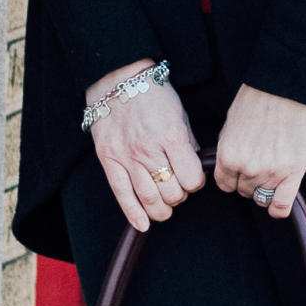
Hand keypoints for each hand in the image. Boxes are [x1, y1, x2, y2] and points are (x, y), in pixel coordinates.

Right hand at [87, 61, 205, 233]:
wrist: (118, 80)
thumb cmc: (153, 95)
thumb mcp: (179, 115)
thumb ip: (186, 145)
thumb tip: (193, 170)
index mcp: (171, 137)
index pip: (192, 179)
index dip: (195, 183)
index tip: (192, 178)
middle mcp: (149, 150)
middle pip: (172, 193)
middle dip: (179, 195)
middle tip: (177, 187)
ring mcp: (127, 157)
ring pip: (150, 199)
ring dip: (162, 209)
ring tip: (165, 208)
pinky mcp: (109, 161)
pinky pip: (122, 195)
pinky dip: (134, 214)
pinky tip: (144, 224)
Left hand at [214, 85, 305, 219]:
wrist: (287, 85)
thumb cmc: (259, 97)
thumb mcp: (231, 123)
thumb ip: (228, 148)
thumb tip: (227, 165)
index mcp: (228, 155)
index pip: (224, 184)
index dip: (233, 178)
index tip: (241, 171)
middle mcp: (247, 167)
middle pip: (243, 191)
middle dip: (249, 180)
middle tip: (261, 164)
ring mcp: (271, 172)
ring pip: (261, 197)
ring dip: (265, 188)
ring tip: (273, 170)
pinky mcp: (293, 172)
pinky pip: (281, 205)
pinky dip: (278, 208)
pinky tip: (278, 204)